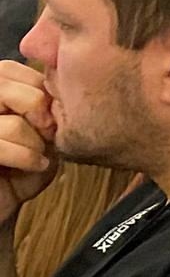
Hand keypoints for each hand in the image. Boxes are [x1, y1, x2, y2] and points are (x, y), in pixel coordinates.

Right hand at [0, 61, 58, 226]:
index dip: (37, 88)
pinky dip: (26, 157)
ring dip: (34, 142)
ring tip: (35, 155)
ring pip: (13, 122)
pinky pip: (2, 143)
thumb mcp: (38, 131)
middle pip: (6, 85)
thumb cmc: (19, 170)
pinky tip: (33, 165)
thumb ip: (43, 104)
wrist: (0, 208)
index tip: (48, 115)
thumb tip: (57, 83)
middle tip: (46, 133)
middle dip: (38, 111)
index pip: (7, 69)